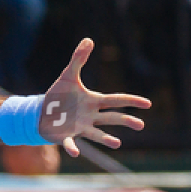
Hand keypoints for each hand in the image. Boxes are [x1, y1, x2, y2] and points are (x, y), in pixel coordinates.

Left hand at [37, 39, 150, 157]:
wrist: (43, 112)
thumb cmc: (59, 95)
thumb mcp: (68, 75)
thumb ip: (78, 59)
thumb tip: (88, 39)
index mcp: (93, 101)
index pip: (116, 100)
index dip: (131, 101)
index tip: (148, 104)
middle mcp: (90, 116)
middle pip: (111, 118)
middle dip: (125, 120)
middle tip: (141, 125)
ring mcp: (79, 127)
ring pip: (96, 134)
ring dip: (106, 139)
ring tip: (117, 143)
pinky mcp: (66, 136)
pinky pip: (70, 143)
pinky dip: (73, 147)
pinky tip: (75, 152)